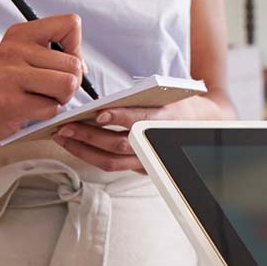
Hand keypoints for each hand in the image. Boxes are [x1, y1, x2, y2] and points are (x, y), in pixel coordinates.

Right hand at [0, 14, 86, 148]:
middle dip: (71, 84)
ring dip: (61, 99)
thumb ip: (56, 55)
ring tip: (40, 100)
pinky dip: (47, 114)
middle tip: (49, 91)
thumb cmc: (5, 88)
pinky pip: (51, 108)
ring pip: (67, 84)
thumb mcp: (25, 58)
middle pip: (74, 64)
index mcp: (21, 33)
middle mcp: (13, 48)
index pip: (71, 24)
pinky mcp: (9, 101)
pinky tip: (28, 112)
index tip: (60, 64)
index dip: (76, 49)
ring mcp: (9, 74)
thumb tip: (83, 67)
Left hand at [54, 96, 232, 171]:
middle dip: (89, 136)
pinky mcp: (140, 168)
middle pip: (118, 146)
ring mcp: (147, 161)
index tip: (101, 112)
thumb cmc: (179, 107)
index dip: (121, 118)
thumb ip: (142, 100)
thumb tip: (103, 106)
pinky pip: (112, 165)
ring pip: (111, 162)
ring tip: (63, 137)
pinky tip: (75, 145)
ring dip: (83, 150)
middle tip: (66, 126)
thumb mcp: (168, 97)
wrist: (202, 128)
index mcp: (166, 122)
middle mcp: (156, 145)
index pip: (141, 122)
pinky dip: (90, 156)